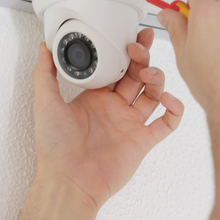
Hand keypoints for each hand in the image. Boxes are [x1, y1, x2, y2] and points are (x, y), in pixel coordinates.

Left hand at [31, 28, 183, 211]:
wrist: (68, 182)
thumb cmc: (55, 149)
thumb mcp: (45, 103)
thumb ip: (44, 73)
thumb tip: (44, 47)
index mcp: (95, 98)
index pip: (116, 68)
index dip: (125, 51)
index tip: (129, 37)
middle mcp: (115, 109)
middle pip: (137, 76)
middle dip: (142, 58)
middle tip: (139, 47)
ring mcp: (130, 125)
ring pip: (153, 94)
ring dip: (156, 79)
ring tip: (149, 74)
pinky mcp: (142, 142)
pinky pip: (167, 124)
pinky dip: (174, 110)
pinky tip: (169, 99)